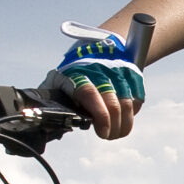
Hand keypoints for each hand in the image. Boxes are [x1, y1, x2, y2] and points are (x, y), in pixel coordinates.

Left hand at [57, 26, 144, 140]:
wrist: (93, 48)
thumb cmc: (70, 74)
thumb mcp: (55, 85)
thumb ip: (52, 104)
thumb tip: (46, 126)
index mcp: (76, 74)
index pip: (90, 93)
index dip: (100, 115)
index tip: (102, 131)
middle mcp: (99, 70)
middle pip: (112, 101)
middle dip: (112, 125)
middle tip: (107, 135)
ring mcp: (118, 71)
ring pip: (127, 102)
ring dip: (124, 123)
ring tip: (116, 133)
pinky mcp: (131, 74)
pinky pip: (137, 98)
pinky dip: (132, 112)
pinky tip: (123, 118)